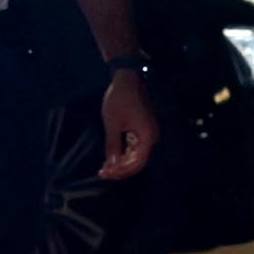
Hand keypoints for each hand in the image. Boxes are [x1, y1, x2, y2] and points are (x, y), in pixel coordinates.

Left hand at [98, 62, 160, 179]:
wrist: (127, 79)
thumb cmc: (120, 99)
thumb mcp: (112, 123)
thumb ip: (113, 145)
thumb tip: (111, 164)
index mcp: (147, 136)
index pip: (137, 163)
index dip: (122, 171)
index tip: (106, 174)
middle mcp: (151, 137)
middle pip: (138, 162)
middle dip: (120, 170)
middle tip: (102, 173)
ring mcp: (148, 133)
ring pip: (136, 156)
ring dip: (121, 163)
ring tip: (104, 168)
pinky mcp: (142, 130)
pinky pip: (135, 147)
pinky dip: (124, 154)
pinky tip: (111, 158)